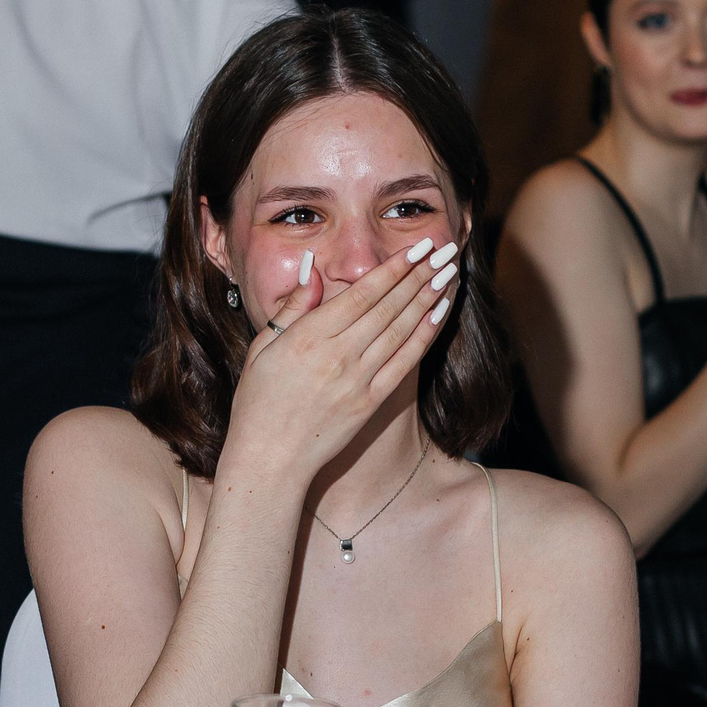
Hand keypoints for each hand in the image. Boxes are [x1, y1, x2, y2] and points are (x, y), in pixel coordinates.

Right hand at [219, 237, 463, 483]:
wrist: (270, 458)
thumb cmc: (258, 402)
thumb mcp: (263, 347)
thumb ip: (294, 306)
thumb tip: (314, 267)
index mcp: (309, 337)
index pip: (362, 293)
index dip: (394, 268)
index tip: (417, 248)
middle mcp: (338, 355)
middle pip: (389, 307)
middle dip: (420, 275)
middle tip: (444, 250)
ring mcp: (358, 380)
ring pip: (401, 330)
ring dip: (428, 298)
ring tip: (449, 273)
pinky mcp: (370, 403)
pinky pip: (404, 363)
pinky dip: (424, 336)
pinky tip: (438, 314)